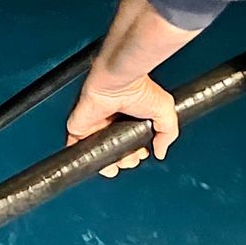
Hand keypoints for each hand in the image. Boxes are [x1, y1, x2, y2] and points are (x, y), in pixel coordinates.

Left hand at [65, 71, 179, 178]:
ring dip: (107, 164)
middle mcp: (111, 123)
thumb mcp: (165, 111)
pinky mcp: (79, 127)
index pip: (131, 143)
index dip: (137, 153)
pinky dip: (85, 157)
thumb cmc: (139, 88)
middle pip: (115, 152)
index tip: (142, 152)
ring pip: (98, 153)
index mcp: (129, 119)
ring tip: (116, 163)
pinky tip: (95, 162)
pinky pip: (77, 148)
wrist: (120, 80)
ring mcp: (95, 126)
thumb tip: (161, 152)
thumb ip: (167, 133)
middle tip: (131, 157)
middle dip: (125, 161)